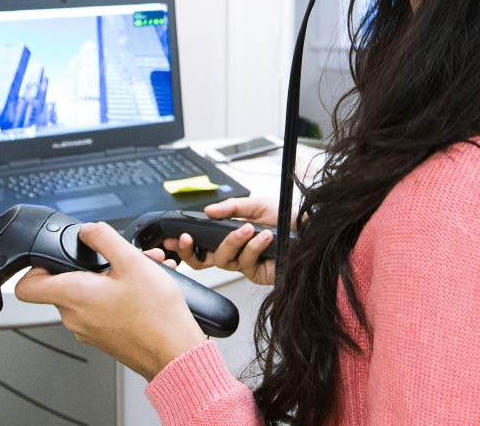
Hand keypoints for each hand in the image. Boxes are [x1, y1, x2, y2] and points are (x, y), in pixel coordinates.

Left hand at [15, 222, 205, 381]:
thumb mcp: (131, 261)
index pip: (26, 287)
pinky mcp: (104, 336)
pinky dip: (120, 292)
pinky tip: (146, 286)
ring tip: (145, 268)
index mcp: (73, 296)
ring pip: (91, 293)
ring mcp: (88, 329)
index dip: (35, 265)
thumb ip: (104, 238)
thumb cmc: (154, 313)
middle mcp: (74, 317)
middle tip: (122, 257)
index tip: (54, 253)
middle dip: (96, 263)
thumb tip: (87, 229)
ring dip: (114, 275)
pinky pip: (103, 307)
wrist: (173, 351)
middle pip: (67, 283)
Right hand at [163, 196, 287, 285]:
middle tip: (187, 237)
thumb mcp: (256, 205)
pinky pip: (246, 262)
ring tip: (247, 228)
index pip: (199, 244)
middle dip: (190, 251)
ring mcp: (243, 264)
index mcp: (228, 236)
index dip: (183, 244)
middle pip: (201, 261)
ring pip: (222, 260)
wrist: (309, 229)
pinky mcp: (256, 273)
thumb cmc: (284, 217)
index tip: (170, 237)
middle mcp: (233, 253)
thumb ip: (231, 208)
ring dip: (232, 241)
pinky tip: (265, 237)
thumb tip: (208, 210)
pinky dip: (254, 246)